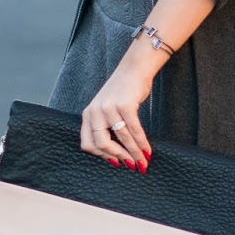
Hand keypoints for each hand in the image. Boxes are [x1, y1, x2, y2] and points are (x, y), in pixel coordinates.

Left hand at [80, 48, 155, 171]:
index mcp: (88, 115)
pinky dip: (142, 143)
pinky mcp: (125, 105)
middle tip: (131, 165)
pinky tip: (147, 150)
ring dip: (134, 153)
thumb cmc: (122, 91)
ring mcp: (109, 108)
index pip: (87, 144)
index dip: (101, 157)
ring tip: (143, 162)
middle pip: (102, 145)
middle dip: (118, 157)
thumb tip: (117, 153)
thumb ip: (105, 126)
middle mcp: (95, 112)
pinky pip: (134, 130)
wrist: (134, 69)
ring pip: (121, 139)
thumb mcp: (106, 108)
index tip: (115, 162)